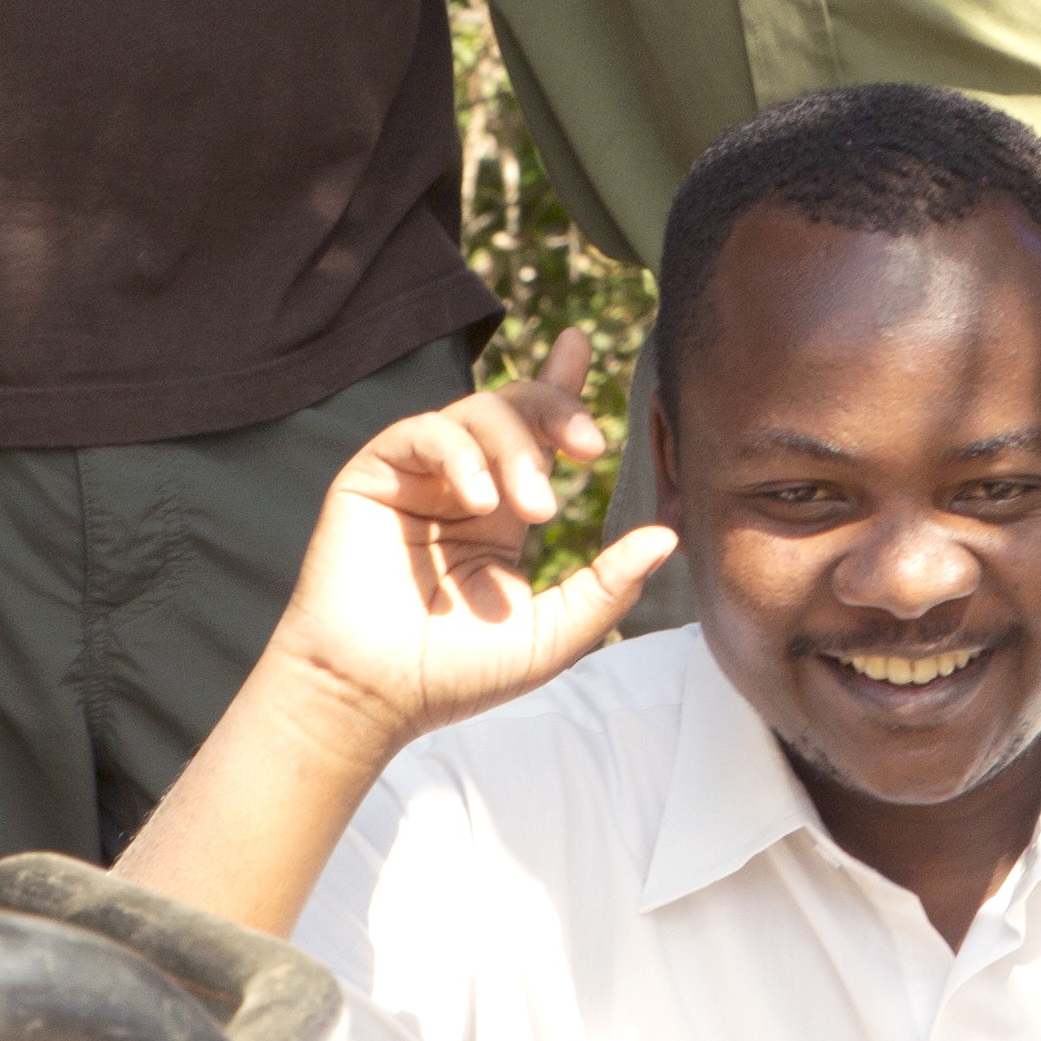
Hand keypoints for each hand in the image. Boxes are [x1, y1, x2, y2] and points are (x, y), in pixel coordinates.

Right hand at [261, 331, 677, 762]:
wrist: (372, 696)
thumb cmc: (455, 674)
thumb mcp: (551, 634)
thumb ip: (608, 585)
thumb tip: (668, 534)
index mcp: (502, 512)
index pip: (536, 434)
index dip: (559, 385)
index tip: (582, 344)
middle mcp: (462, 484)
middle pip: (515, 408)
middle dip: (559, 413)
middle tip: (591, 450)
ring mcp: (418, 477)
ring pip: (478, 412)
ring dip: (518, 449)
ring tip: (535, 509)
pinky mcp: (374, 474)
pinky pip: (425, 432)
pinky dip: (460, 454)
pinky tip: (479, 500)